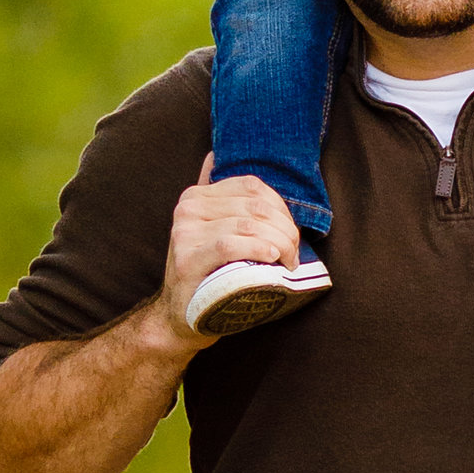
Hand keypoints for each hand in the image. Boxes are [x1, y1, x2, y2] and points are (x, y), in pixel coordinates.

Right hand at [159, 157, 304, 340]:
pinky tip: (271, 258)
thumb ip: (218, 198)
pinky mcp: (187, 258)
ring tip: (287, 261)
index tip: (290, 232)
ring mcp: (184, 232)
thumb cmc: (209, 274)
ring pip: (247, 224)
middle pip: (254, 206)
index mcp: (196, 196)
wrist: (180, 316)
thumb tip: (213, 156)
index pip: (252, 186)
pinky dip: (257, 248)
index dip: (281, 207)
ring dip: (279, 242)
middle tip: (294, 254)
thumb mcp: (212, 231)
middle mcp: (188, 208)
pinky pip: (230, 244)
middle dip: (285, 229)